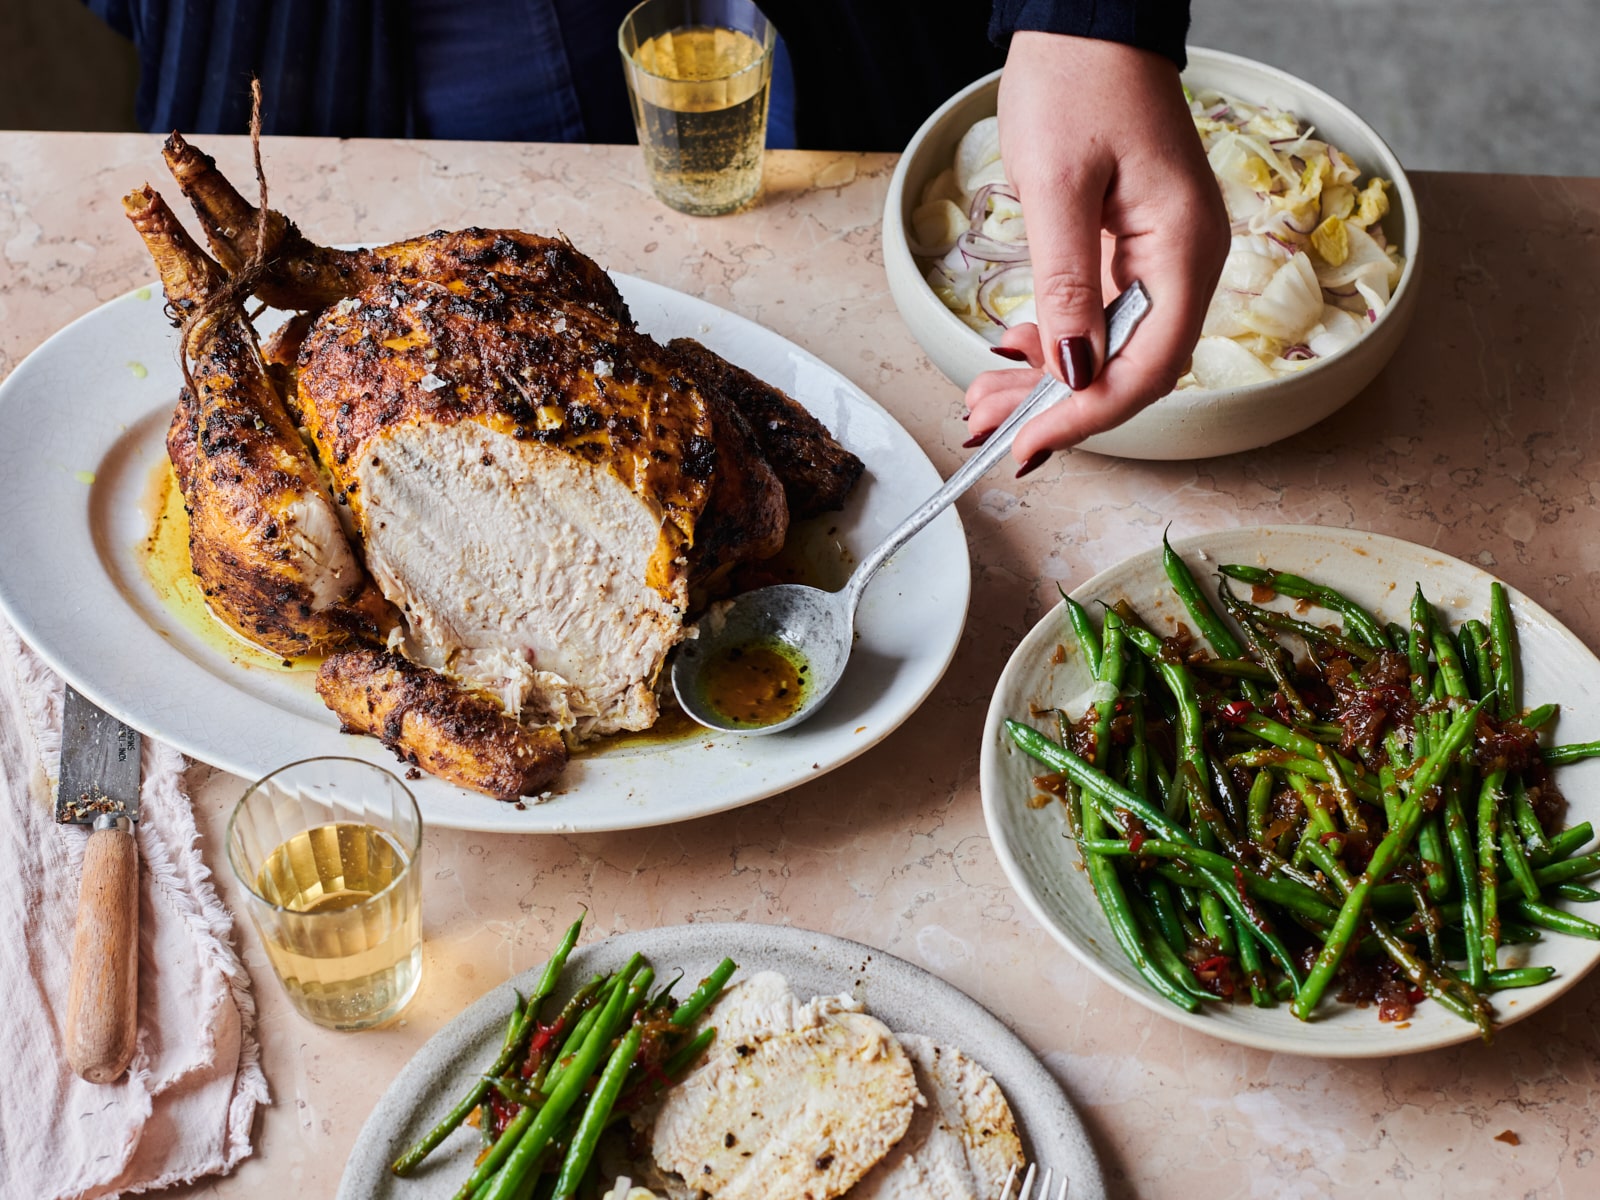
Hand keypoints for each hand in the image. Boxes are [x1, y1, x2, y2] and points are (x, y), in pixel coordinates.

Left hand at [964, 33, 1228, 471]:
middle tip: (987, 428)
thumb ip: (1066, 283)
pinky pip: (1097, 318)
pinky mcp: (1129, 250)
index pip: (1148, 366)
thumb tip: (1072, 370)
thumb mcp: (1059, 186)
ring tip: (983, 400)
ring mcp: (1158, 258)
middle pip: (1128, 368)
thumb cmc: (1079, 82)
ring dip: (1046, 382)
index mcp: (1183, 249)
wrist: (1087, 22)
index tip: (1030, 443)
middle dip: (1056, 407)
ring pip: (1108, 350)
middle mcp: (1183, 262)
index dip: (1089, 415)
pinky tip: (1011, 354)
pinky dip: (1053, 343)